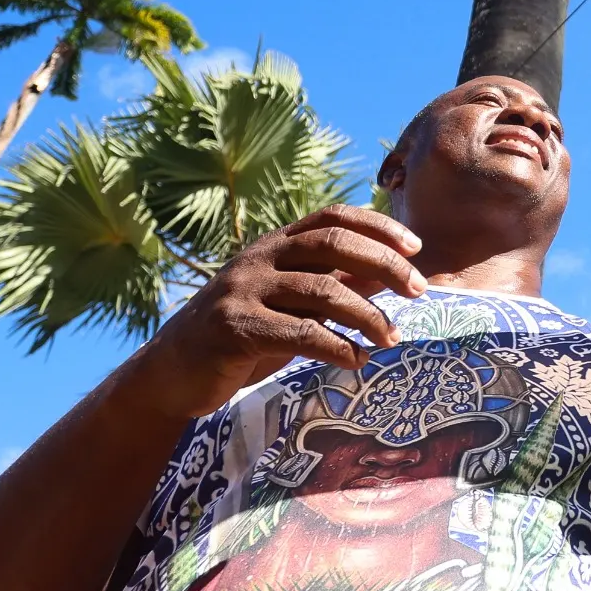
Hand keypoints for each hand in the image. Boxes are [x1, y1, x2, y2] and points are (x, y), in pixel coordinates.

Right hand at [136, 205, 425, 421]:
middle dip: (384, 264)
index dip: (377, 227)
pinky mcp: (234, 329)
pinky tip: (356, 361)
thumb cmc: (242, 336)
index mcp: (274, 244)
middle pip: (333, 244)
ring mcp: (244, 291)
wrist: (171, 373)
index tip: (417, 247)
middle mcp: (259, 258)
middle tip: (418, 291)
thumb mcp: (288, 303)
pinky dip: (336, 347)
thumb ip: (330, 285)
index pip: (332, 217)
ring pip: (321, 290)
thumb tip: (391, 274)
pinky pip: (299, 333)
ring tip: (392, 338)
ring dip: (367, 315)